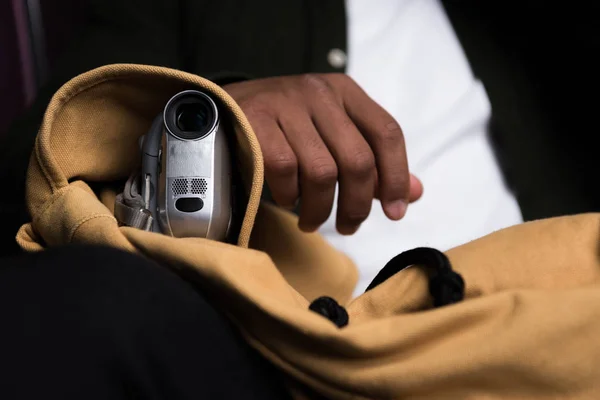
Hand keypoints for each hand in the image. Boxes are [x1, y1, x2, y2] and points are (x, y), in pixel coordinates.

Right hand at [224, 74, 422, 234]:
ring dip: (320, 209)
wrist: (226, 107)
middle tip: (349, 226)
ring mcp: (286, 103)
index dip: (397, 177)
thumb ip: (373, 162)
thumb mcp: (333, 135)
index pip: (387, 133)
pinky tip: (286, 200)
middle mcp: (319, 92)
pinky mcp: (255, 120)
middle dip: (358, 205)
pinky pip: (284, 170)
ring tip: (313, 221)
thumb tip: (414, 194)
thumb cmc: (288, 128)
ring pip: (322, 171)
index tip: (395, 212)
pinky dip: (288, 195)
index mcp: (345, 92)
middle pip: (358, 159)